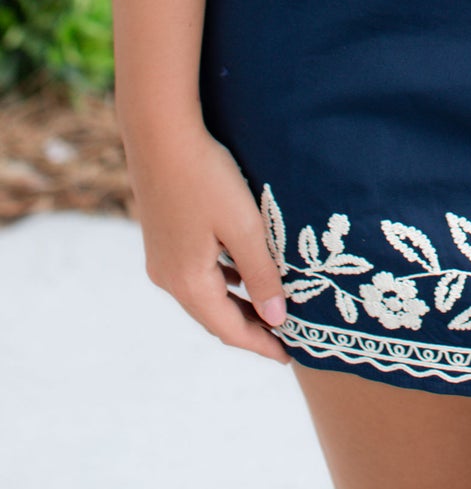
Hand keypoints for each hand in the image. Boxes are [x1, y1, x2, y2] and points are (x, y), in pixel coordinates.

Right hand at [123, 113, 291, 364]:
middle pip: (214, 316)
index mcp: (188, 282)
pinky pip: (197, 272)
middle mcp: (169, 278)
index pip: (229, 329)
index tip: (291, 354)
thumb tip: (277, 318)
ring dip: (237, 303)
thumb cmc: (206, 177)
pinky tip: (243, 270)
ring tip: (272, 307)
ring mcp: (162, 258)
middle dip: (251, 327)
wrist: (160, 134)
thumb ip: (262, 273)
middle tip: (286, 335)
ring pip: (205, 294)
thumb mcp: (243, 226)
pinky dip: (223, 280)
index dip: (261, 344)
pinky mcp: (163, 238)